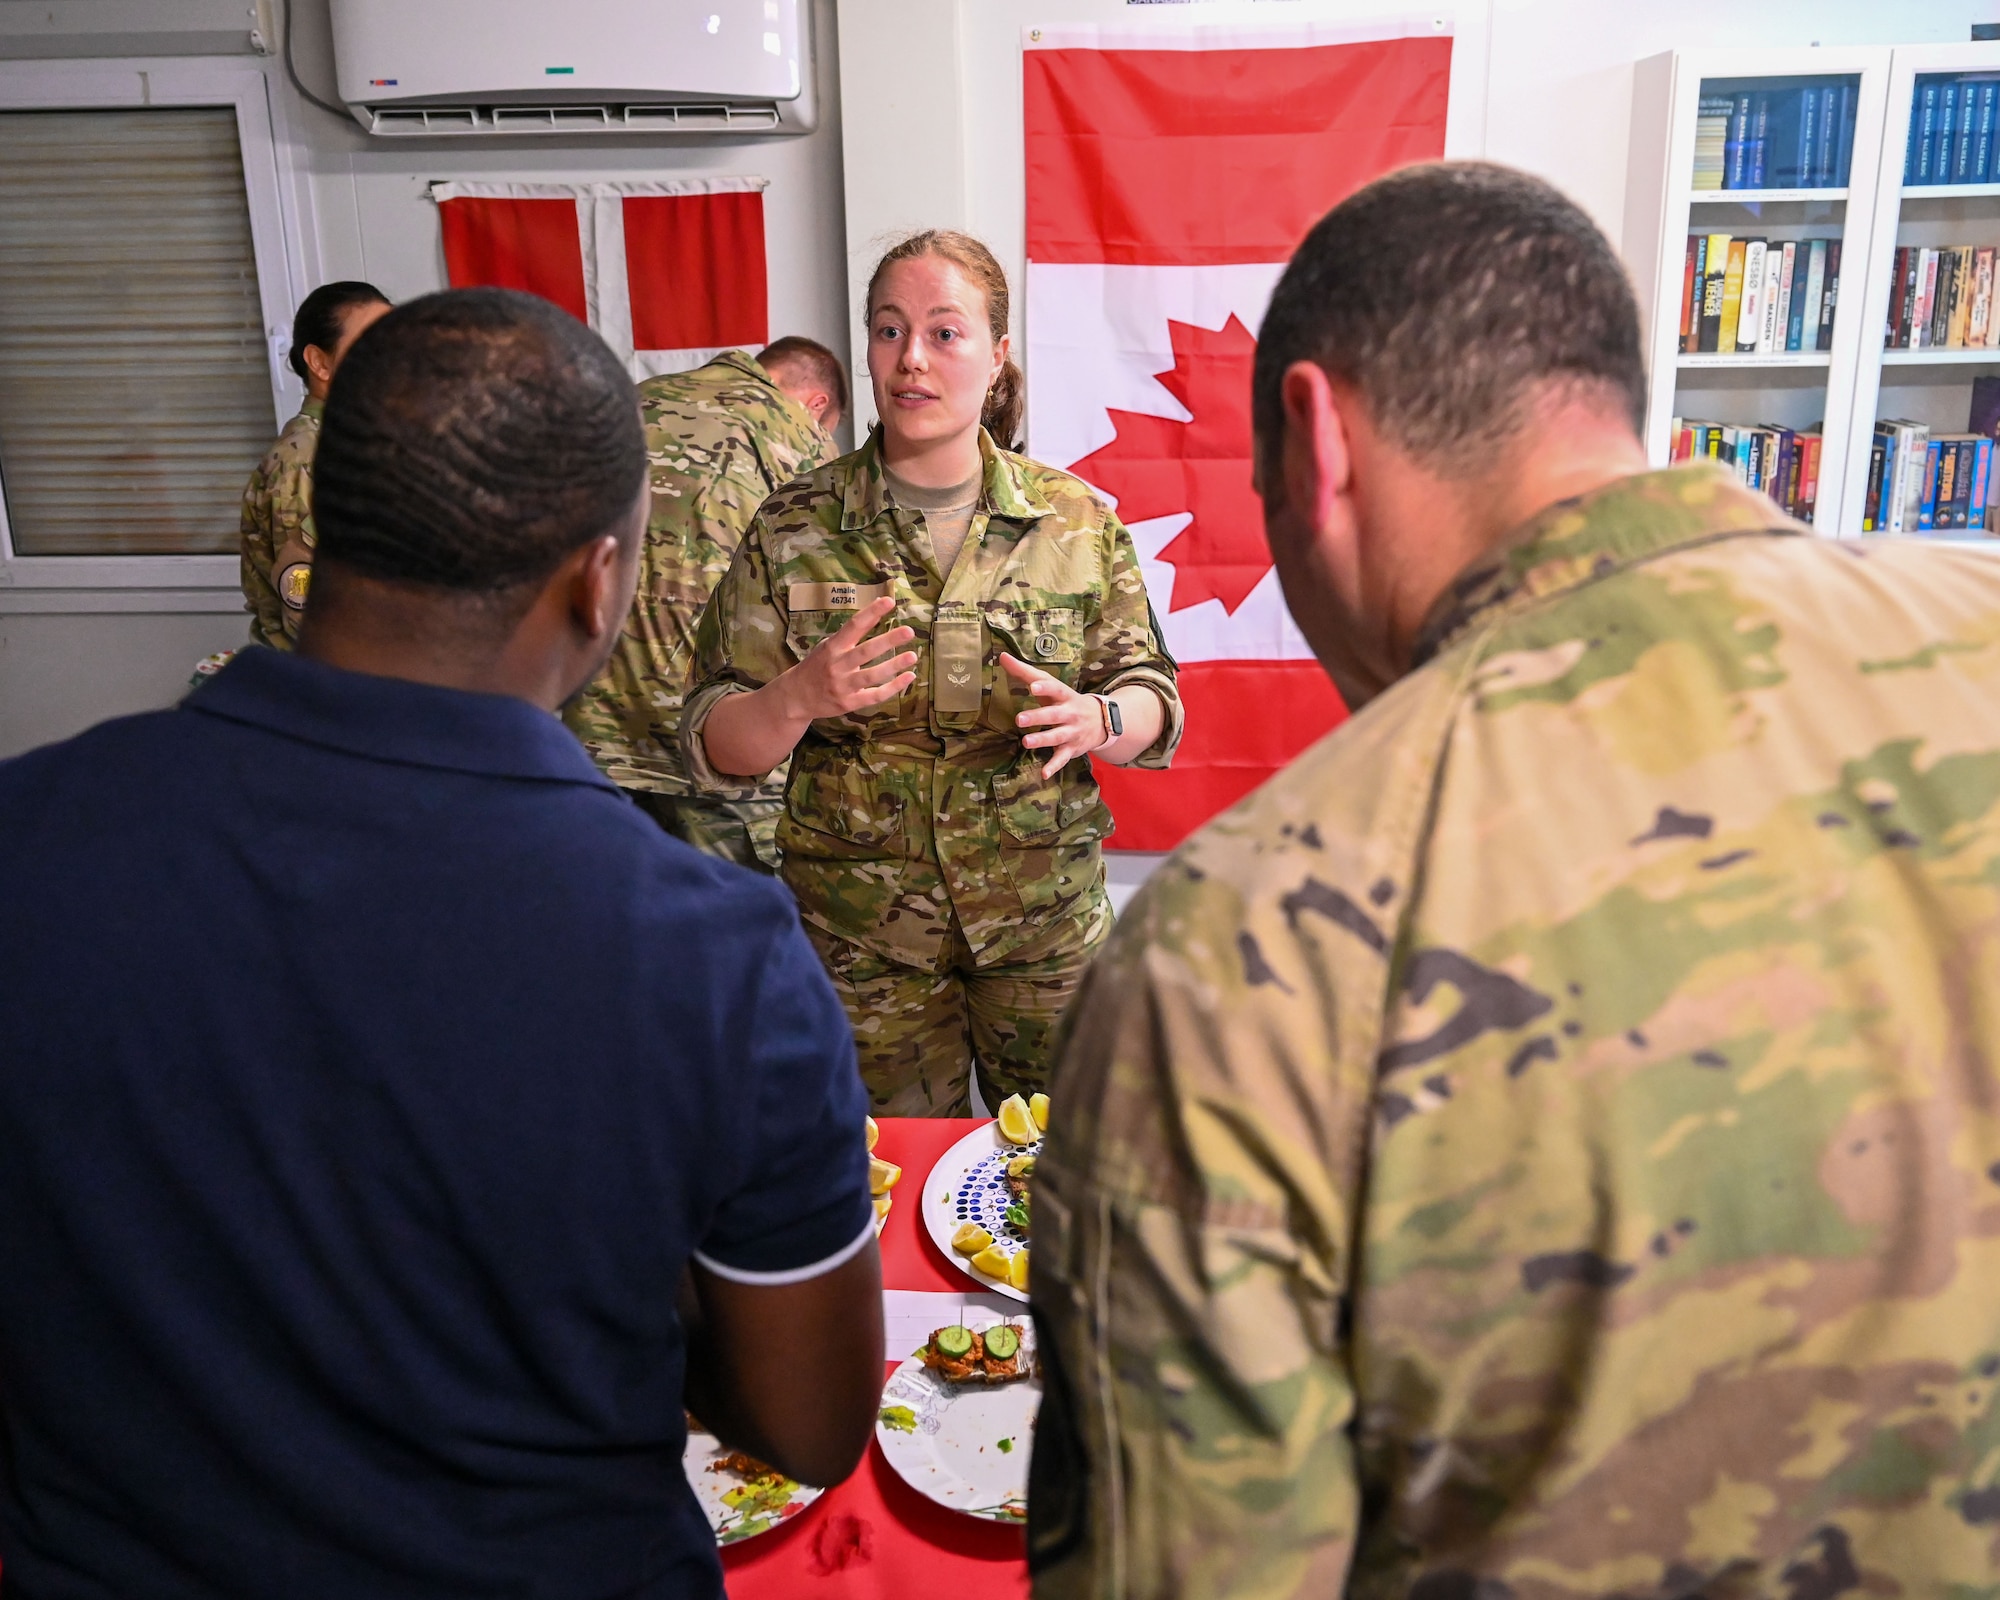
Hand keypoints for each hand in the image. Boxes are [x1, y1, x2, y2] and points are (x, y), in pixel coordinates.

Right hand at [776, 595, 916, 722]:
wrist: (795, 698)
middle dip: (888, 641)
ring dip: (893, 665)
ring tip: (912, 656)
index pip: (853, 626)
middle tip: (909, 631)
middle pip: (865, 651)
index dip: (871, 613)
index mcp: (832, 647)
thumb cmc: (817, 667)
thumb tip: (876, 613)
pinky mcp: (849, 703)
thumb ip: (850, 635)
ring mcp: (843, 686)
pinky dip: (893, 688)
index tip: (888, 601)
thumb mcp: (828, 646)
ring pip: (872, 675)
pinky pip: (874, 696)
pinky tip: (908, 677)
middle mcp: (837, 665)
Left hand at [1001, 652, 1105, 778]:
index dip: (1045, 688)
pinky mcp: (1071, 749)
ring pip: (1057, 737)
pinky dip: (1054, 766)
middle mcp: (1069, 714)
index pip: (1055, 689)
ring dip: (1043, 740)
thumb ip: (1025, 673)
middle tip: (1020, 720)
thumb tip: (1002, 657)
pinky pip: (1062, 759)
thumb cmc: (1065, 700)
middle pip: (1053, 715)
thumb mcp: (1050, 685)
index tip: (1033, 686)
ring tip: (1026, 742)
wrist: (1100, 720)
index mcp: (1063, 696)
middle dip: (1038, 717)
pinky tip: (1044, 774)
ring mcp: (1071, 732)